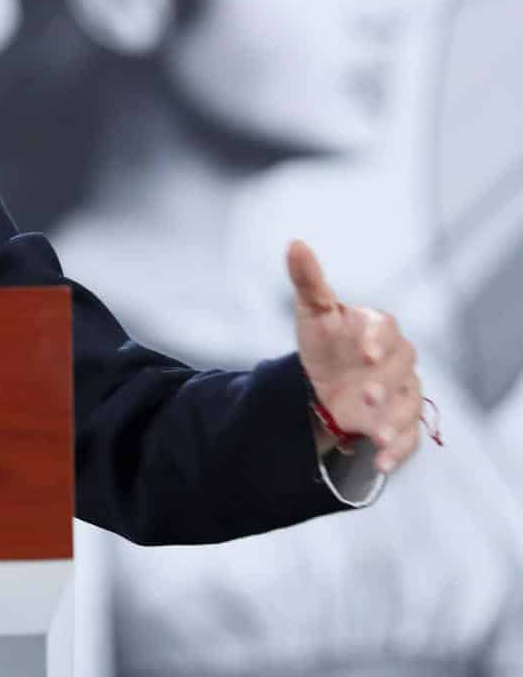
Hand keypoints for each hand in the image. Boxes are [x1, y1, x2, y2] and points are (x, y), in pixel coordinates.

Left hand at [289, 239, 423, 473]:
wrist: (329, 380)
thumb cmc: (326, 340)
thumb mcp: (312, 311)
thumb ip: (308, 280)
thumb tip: (295, 243)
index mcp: (377, 328)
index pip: (386, 327)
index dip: (379, 339)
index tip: (366, 352)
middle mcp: (396, 359)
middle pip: (402, 368)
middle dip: (385, 383)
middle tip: (365, 396)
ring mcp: (401, 391)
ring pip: (408, 405)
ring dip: (395, 422)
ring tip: (377, 436)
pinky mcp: (399, 422)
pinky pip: (408, 437)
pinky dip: (397, 450)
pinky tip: (380, 461)